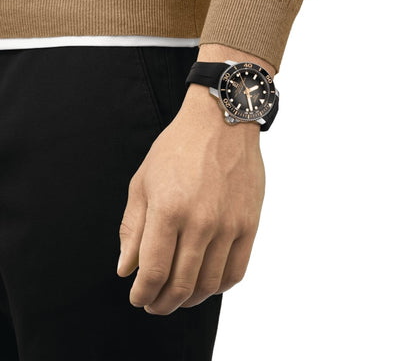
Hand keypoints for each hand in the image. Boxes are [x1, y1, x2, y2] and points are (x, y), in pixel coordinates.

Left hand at [116, 83, 265, 314]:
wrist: (221, 124)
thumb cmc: (177, 148)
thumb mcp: (143, 181)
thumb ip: (133, 228)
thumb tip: (126, 269)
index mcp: (168, 210)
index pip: (153, 272)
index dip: (142, 293)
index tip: (137, 297)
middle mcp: (201, 222)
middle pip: (181, 284)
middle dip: (162, 303)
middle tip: (154, 304)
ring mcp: (229, 225)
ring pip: (209, 284)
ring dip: (190, 299)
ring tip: (179, 296)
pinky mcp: (250, 224)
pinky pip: (237, 270)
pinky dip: (220, 286)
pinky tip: (208, 283)